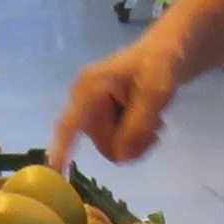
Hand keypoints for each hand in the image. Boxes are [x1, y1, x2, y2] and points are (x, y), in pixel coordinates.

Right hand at [53, 41, 176, 169]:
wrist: (169, 50)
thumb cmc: (161, 63)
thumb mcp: (155, 92)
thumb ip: (138, 124)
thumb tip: (121, 156)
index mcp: (89, 89)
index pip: (69, 125)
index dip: (61, 149)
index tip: (54, 172)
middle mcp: (84, 101)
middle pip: (103, 144)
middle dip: (131, 143)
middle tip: (156, 129)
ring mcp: (94, 111)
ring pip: (113, 147)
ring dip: (138, 141)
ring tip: (155, 122)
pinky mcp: (105, 117)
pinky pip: (118, 144)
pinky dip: (137, 139)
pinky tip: (150, 124)